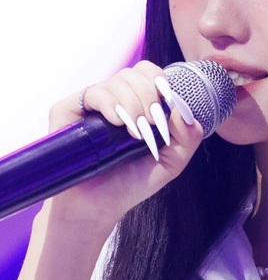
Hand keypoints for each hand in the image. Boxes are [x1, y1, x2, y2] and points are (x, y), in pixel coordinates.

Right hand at [43, 61, 207, 232]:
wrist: (98, 205)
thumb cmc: (131, 182)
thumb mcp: (171, 162)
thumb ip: (187, 138)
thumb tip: (186, 112)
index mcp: (138, 106)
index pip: (150, 75)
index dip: (161, 82)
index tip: (168, 102)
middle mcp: (114, 100)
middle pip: (135, 74)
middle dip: (150, 95)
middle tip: (151, 122)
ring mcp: (91, 105)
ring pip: (117, 81)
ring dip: (134, 103)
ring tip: (135, 132)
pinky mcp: (67, 110)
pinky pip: (93, 92)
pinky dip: (110, 104)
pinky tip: (117, 122)